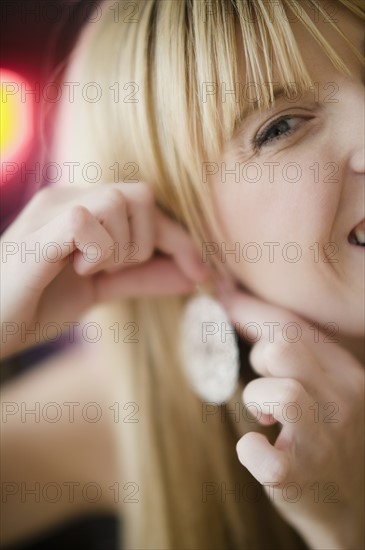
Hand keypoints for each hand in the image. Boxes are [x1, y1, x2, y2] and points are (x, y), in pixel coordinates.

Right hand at [1, 183, 208, 358]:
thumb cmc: (37, 304)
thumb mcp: (102, 289)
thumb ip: (145, 277)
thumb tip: (194, 275)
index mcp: (84, 207)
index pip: (148, 205)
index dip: (181, 238)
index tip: (202, 272)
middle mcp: (69, 198)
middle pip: (142, 196)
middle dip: (145, 243)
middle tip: (112, 270)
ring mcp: (52, 209)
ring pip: (120, 201)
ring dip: (121, 248)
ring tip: (89, 270)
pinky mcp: (38, 231)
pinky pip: (87, 219)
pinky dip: (97, 250)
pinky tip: (77, 269)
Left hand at [216, 282, 363, 548]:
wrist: (353, 507)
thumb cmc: (326, 435)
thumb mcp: (325, 386)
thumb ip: (293, 349)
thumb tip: (233, 300)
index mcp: (347, 373)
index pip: (293, 326)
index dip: (248, 310)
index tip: (220, 296)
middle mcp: (344, 402)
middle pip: (283, 350)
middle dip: (260, 358)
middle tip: (265, 380)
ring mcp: (325, 442)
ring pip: (280, 394)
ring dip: (257, 399)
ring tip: (266, 417)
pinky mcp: (302, 478)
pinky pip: (263, 455)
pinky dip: (249, 450)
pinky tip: (259, 448)